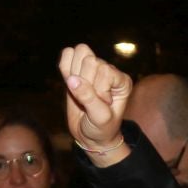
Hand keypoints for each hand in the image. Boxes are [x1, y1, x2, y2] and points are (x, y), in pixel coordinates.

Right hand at [59, 44, 133, 166]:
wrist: (91, 135)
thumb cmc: (101, 128)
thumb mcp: (100, 118)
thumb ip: (89, 98)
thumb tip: (72, 79)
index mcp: (122, 80)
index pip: (104, 70)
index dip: (97, 90)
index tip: (101, 105)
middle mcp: (110, 70)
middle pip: (90, 60)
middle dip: (85, 83)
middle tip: (89, 100)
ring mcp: (93, 67)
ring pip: (79, 52)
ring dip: (74, 73)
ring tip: (79, 92)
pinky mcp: (78, 68)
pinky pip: (67, 54)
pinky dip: (64, 68)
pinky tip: (70, 83)